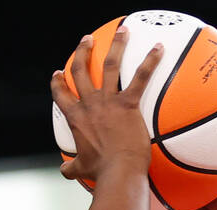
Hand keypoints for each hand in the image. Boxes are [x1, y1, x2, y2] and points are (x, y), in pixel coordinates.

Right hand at [50, 27, 163, 182]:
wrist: (118, 172)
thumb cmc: (101, 171)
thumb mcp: (81, 169)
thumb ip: (70, 168)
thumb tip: (64, 171)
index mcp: (76, 118)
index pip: (61, 94)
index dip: (58, 82)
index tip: (58, 73)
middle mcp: (89, 104)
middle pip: (80, 70)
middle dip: (82, 52)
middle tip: (86, 41)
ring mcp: (108, 102)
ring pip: (110, 64)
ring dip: (116, 44)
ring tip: (122, 30)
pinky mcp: (128, 104)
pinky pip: (141, 77)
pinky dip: (150, 61)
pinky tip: (159, 48)